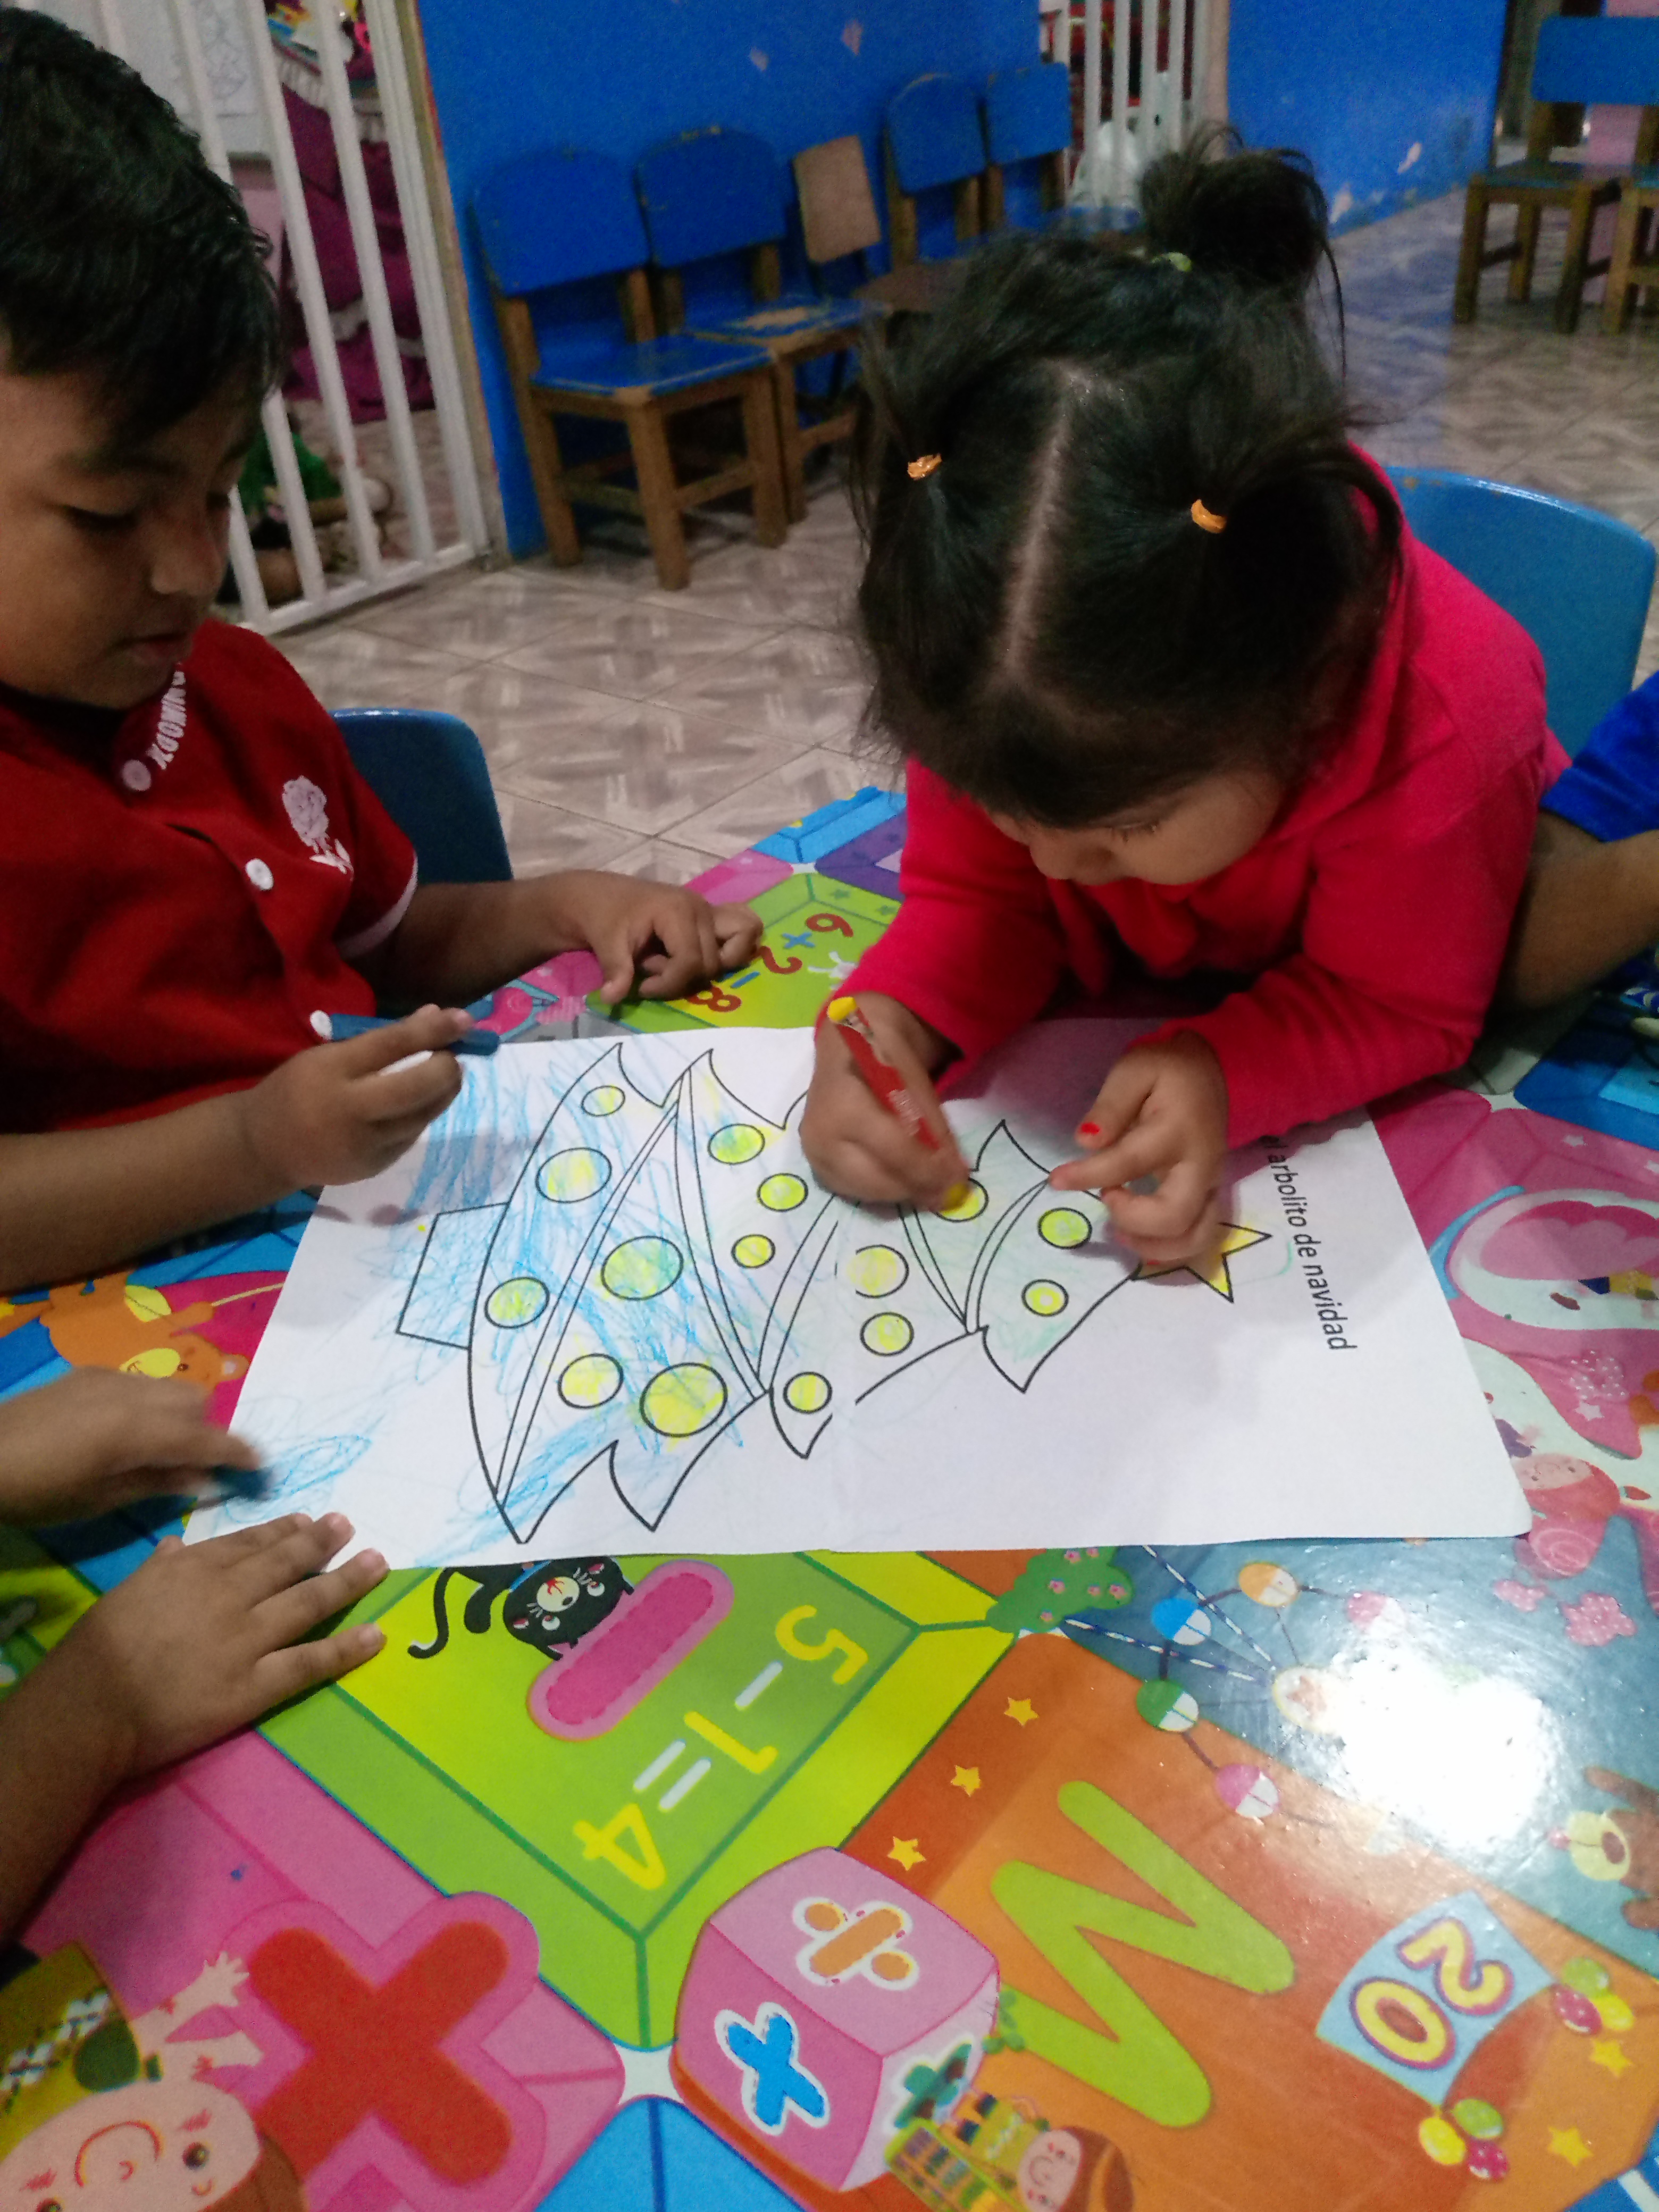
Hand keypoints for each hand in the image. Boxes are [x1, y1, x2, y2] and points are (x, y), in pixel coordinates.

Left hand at [0, 1369, 260, 1523]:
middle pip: (198, 1401)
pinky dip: (153, 1403)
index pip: (207, 1439)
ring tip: (161, 1448)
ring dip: (183, 1414)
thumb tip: (204, 1479)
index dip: (239, 1454)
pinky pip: (142, 1383)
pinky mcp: (89, 1373)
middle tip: (196, 1466)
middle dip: (209, 1430)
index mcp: (137, 1431)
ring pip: (172, 1387)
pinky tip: (125, 1430)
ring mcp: (111, 1378)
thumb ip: (157, 1483)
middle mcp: (133, 1394)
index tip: (262, 1468)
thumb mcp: (98, 1500)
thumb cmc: (37, 1492)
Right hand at [44, 1511, 386, 1778]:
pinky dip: (345, 1648)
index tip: (306, 1519)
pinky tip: (375, 1634)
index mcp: (192, 1569)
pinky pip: (308, 1663)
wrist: (88, 1708)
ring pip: (307, 1602)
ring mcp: (245, 1639)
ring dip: (347, 1580)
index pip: (247, 1543)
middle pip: (285, 1562)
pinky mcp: (253, 1685)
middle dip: (321, 1541)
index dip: (282, 1530)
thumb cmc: (95, 1652)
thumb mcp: (125, 1591)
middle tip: (348, 1525)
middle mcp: (227, 1595)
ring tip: (377, 1563)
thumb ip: (159, 1567)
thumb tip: (177, 1544)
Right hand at [236, 1004, 467, 1188]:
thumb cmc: (298, 1090)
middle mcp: (352, 1110)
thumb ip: (379, 1040)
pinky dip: (422, 1113)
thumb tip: (435, 1017)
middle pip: (418, 1086)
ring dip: (443, 1091)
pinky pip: (413, 1133)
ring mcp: (366, 1143)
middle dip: (446, 1067)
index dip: (433, 1031)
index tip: (464, 1019)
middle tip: (451, 1054)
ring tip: (443, 1075)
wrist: (266, 1149)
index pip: (392, 1045)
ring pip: (424, 1114)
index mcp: (332, 1071)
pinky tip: (418, 1102)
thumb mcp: (326, 1056)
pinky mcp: (376, 1165)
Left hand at [549, 872, 762, 1002]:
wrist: (599, 895)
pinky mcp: (710, 916)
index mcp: (678, 911)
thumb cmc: (605, 916)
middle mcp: (701, 909)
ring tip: (674, 961)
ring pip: (731, 951)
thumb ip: (616, 972)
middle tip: (651, 968)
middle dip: (680, 975)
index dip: (670, 983)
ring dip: (703, 965)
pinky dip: (735, 945)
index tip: (643, 987)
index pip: (691, 961)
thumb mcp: (607, 944)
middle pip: (710, 963)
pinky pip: (744, 927)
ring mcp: (709, 911)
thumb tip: (612, 998)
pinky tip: (707, 953)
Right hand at [800, 992, 967, 1205]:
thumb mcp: (916, 1084)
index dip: (929, 1171)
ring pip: (867, 1193)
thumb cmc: (883, 1060)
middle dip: (916, 1188)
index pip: (895, 1152)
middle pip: (878, 1181)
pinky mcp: (816, 1165)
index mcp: (847, 1108)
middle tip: (946, 1190)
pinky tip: (900, 1180)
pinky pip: (853, 1191)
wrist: (844, 1049)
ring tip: (926, 1184)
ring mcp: (814, 1154)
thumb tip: (955, 1176)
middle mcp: (822, 1137)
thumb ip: (935, 1129)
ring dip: (900, 1192)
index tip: (958, 1183)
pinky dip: (881, 1190)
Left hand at [1046, 1031, 1229, 1263]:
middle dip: (1131, 1220)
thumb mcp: (1134, 1070)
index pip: (1129, 1163)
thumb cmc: (1167, 1071)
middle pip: (1174, 1216)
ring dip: (1151, 1245)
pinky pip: (1197, 1237)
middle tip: (1105, 1198)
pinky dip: (1167, 1249)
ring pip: (1194, 1238)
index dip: (1088, 1177)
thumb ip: (1110, 1106)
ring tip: (1117, 1230)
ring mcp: (1210, 1185)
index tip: (1055, 1180)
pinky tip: (1136, 1237)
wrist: (1214, 1072)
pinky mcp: (1210, 1197)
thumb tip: (1084, 1142)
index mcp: (1176, 1129)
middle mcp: (1200, 1165)